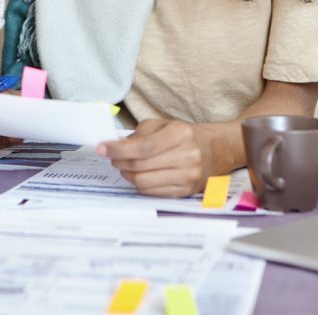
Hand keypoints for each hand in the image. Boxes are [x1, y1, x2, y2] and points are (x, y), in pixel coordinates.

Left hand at [97, 119, 218, 197]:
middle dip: (120, 162)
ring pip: (143, 182)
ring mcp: (188, 176)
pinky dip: (140, 184)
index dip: (118, 150)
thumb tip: (116, 146)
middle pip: (140, 166)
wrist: (215, 150)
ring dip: (128, 175)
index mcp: (181, 134)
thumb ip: (140, 133)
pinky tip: (140, 175)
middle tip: (113, 157)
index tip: (102, 148)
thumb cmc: (185, 136)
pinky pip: (152, 192)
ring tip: (126, 167)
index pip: (143, 146)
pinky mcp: (185, 192)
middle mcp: (187, 156)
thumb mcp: (164, 125)